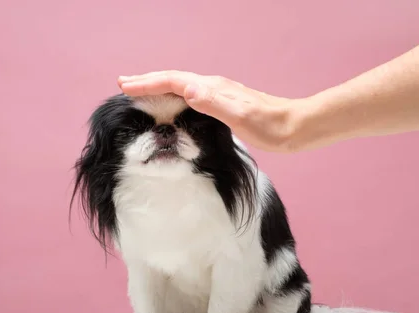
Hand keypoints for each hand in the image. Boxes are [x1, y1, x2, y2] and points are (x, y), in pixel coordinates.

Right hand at [118, 71, 297, 152]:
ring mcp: (219, 94)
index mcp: (213, 88)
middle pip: (174, 79)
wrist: (295, 127)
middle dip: (148, 80)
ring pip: (181, 86)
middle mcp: (213, 87)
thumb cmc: (270, 126)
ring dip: (159, 87)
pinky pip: (190, 95)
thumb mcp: (241, 116)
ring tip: (141, 89)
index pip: (173, 81)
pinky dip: (174, 96)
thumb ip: (213, 103)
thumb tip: (189, 90)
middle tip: (124, 83)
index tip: (126, 87)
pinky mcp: (224, 104)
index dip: (148, 83)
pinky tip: (174, 102)